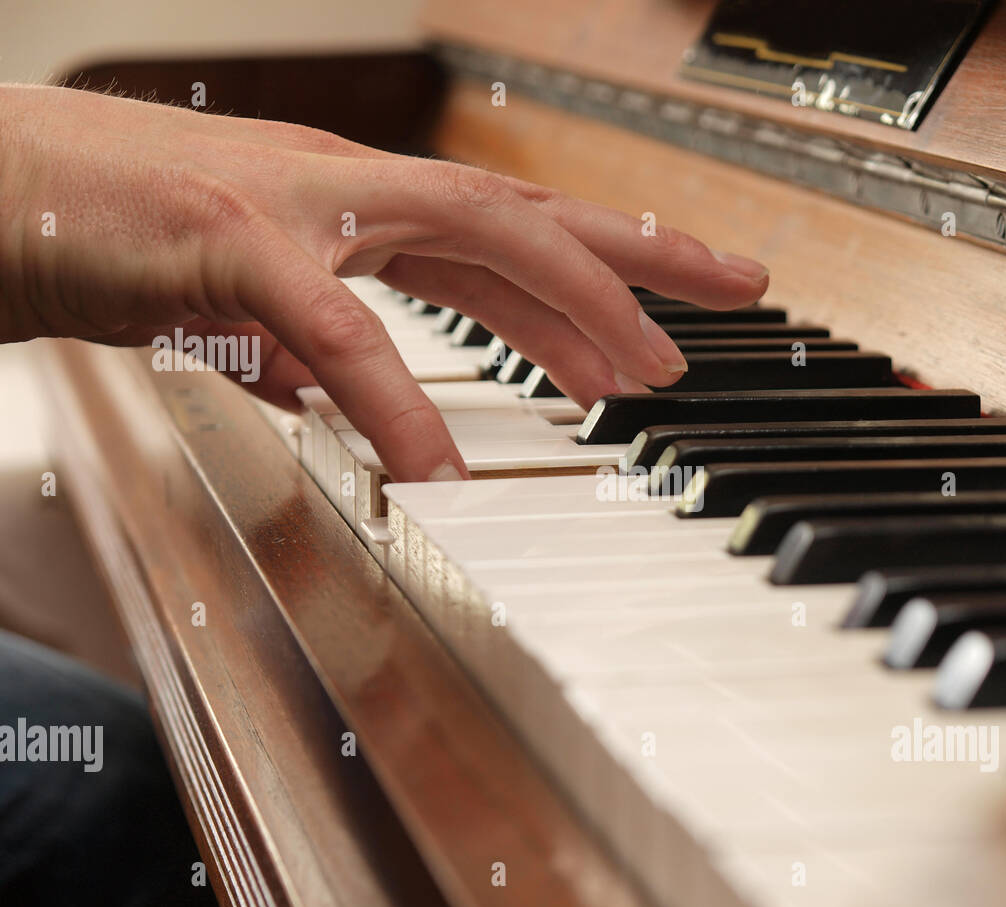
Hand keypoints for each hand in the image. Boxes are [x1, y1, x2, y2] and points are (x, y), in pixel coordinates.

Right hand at [0, 84, 768, 480]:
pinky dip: (394, 397)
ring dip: (564, 307)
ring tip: (633, 377)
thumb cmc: (111, 237)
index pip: (511, 223)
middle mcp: (348, 187)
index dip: (604, 259)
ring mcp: (296, 203)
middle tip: (735, 291)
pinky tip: (439, 462)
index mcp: (357, 201)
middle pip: (528, 208)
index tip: (680, 301)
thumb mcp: (239, 306)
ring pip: (468, 235)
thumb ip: (305, 344)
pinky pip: (338, 328)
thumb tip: (349, 396)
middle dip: (640, 253)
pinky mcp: (230, 244)